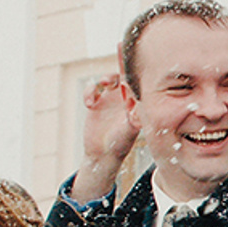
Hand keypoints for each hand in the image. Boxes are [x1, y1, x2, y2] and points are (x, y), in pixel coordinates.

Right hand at [71, 75, 138, 201]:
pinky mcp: (96, 103)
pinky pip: (92, 90)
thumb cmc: (120, 144)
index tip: (130, 79)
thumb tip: (137, 108)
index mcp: (136, 103)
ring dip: (106, 77)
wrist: (104, 154)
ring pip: (109, 80)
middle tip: (116, 77)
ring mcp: (110, 100)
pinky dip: (89, 92)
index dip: (135, 78)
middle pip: (124, 77)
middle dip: (120, 72)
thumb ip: (133, 118)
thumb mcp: (129, 131)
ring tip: (103, 82)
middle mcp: (124, 99)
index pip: (138, 85)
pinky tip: (89, 104)